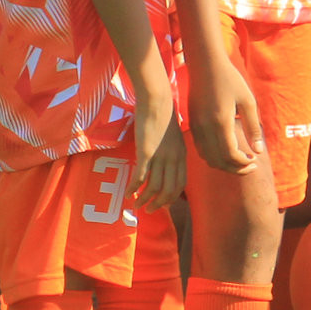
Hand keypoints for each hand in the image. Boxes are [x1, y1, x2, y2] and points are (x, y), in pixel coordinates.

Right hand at [130, 80, 185, 211]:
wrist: (157, 99)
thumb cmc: (164, 114)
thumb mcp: (174, 136)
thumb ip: (173, 150)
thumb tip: (167, 161)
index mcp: (182, 155)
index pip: (180, 184)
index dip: (171, 198)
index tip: (162, 203)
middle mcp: (174, 159)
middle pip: (169, 190)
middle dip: (159, 204)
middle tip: (150, 210)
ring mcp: (160, 156)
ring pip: (154, 186)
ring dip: (145, 199)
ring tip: (137, 205)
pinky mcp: (146, 152)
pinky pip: (141, 176)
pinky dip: (134, 188)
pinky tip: (128, 193)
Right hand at [186, 54, 261, 173]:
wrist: (205, 65)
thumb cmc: (230, 80)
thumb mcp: (247, 101)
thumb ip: (253, 127)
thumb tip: (258, 151)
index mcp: (221, 122)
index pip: (230, 155)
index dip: (243, 163)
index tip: (254, 161)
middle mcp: (205, 128)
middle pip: (218, 161)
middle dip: (235, 168)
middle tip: (250, 166)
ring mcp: (196, 127)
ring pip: (207, 158)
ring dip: (224, 165)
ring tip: (239, 161)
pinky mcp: (192, 124)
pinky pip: (201, 149)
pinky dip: (213, 156)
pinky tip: (225, 151)